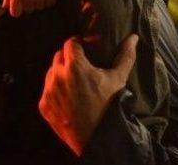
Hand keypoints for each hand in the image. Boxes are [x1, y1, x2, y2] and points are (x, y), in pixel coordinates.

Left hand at [39, 34, 137, 155]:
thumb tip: (133, 38)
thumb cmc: (109, 107)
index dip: (77, 45)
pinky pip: (47, 90)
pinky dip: (55, 91)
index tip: (84, 51)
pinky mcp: (44, 104)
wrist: (97, 139)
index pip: (70, 43)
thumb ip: (125, 56)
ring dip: (60, 74)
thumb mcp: (118, 79)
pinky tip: (68, 98)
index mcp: (75, 65)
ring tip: (74, 84)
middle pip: (59, 56)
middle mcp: (58, 75)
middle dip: (68, 59)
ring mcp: (49, 91)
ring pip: (51, 72)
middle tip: (81, 69)